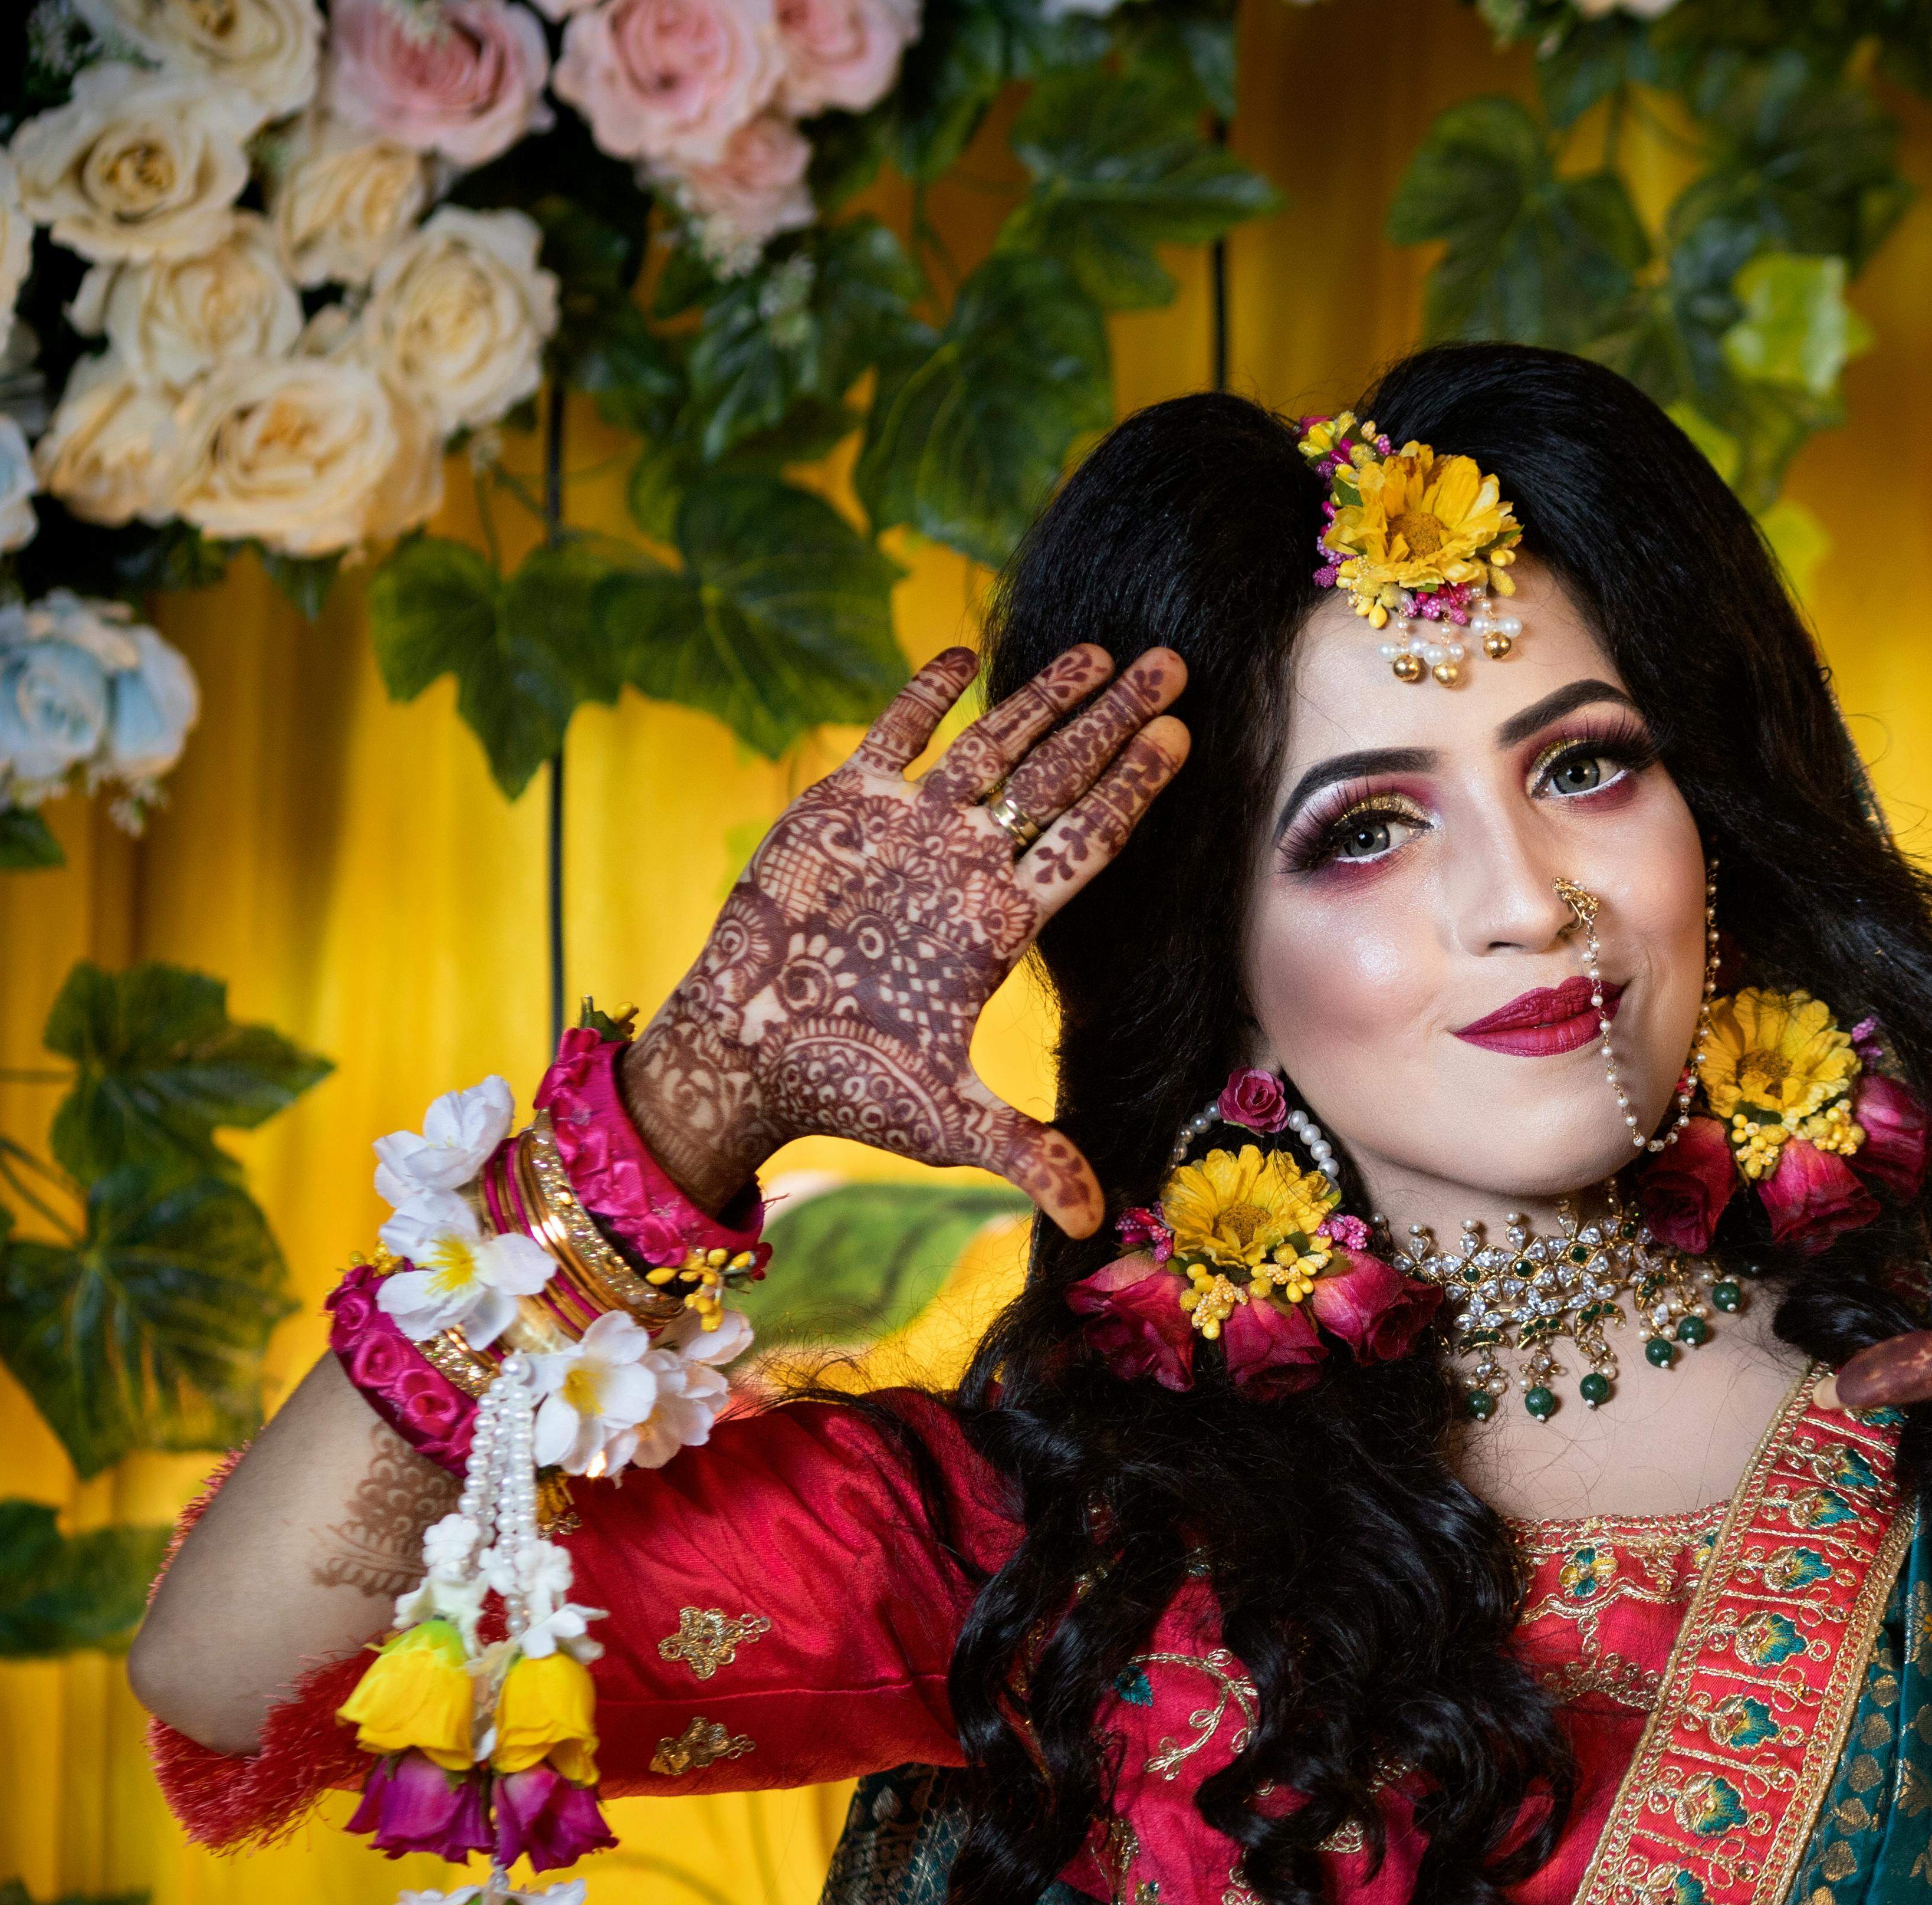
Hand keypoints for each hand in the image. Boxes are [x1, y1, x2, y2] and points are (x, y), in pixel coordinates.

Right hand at [624, 642, 1188, 1233]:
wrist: (748, 1055)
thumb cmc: (849, 1087)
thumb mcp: (947, 1122)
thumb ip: (1027, 1155)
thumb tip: (1097, 1227)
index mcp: (999, 923)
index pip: (1086, 841)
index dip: (1132, 789)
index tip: (1183, 738)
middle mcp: (965, 867)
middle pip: (1058, 778)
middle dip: (1116, 721)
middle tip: (1178, 665)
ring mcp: (907, 834)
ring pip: (990, 748)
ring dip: (1043, 696)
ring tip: (1105, 650)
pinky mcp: (840, 812)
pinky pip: (891, 739)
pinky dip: (922, 696)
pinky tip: (960, 652)